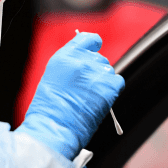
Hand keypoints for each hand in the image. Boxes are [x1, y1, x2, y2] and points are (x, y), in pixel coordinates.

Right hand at [16, 32, 124, 159]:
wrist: (54, 129)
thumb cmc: (49, 111)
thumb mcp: (53, 78)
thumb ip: (70, 66)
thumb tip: (84, 65)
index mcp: (64, 56)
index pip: (86, 39)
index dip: (93, 45)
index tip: (95, 49)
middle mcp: (81, 61)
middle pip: (99, 58)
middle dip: (95, 72)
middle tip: (86, 90)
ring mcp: (96, 73)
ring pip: (108, 71)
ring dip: (103, 82)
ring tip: (90, 99)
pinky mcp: (109, 87)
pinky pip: (118, 82)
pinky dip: (112, 91)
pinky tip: (100, 101)